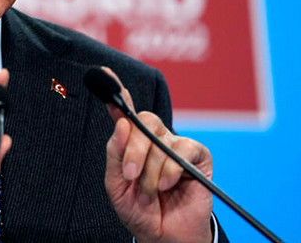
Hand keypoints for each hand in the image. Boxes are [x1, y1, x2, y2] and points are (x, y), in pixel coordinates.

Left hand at [102, 67, 213, 242]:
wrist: (163, 236)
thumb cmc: (139, 209)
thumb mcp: (116, 185)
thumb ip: (116, 154)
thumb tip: (122, 123)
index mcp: (131, 143)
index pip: (123, 112)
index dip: (115, 91)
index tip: (103, 73)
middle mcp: (154, 139)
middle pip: (142, 121)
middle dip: (133, 148)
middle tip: (129, 175)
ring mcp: (175, 146)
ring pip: (160, 138)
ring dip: (151, 170)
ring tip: (150, 192)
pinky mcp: (197, 156)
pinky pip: (183, 148)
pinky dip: (171, 170)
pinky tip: (169, 185)